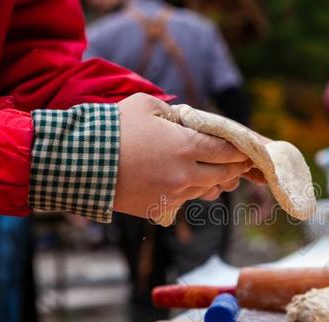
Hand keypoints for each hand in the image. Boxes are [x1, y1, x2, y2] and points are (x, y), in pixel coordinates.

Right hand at [114, 93, 251, 224]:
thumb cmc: (114, 128)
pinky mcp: (159, 209)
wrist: (81, 163)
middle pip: (223, 175)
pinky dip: (187, 192)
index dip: (240, 151)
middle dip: (234, 169)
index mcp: (186, 147)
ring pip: (204, 190)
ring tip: (216, 175)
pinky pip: (183, 202)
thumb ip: (174, 112)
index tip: (247, 151)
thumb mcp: (146, 106)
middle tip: (240, 165)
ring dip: (211, 182)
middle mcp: (186, 174)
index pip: (227, 152)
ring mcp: (173, 194)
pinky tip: (184, 184)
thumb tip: (186, 120)